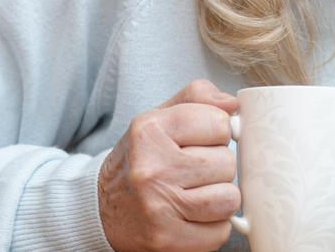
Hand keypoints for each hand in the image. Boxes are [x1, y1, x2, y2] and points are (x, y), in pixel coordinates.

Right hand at [98, 79, 239, 250]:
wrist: (101, 208)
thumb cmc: (142, 159)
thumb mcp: (161, 117)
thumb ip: (199, 97)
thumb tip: (234, 105)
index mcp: (150, 131)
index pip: (220, 123)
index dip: (218, 133)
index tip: (202, 140)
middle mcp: (151, 169)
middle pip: (227, 163)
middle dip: (218, 166)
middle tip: (194, 171)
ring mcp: (158, 207)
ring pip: (229, 199)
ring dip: (219, 197)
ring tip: (196, 193)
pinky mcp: (166, 240)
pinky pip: (219, 231)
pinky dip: (212, 226)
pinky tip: (191, 216)